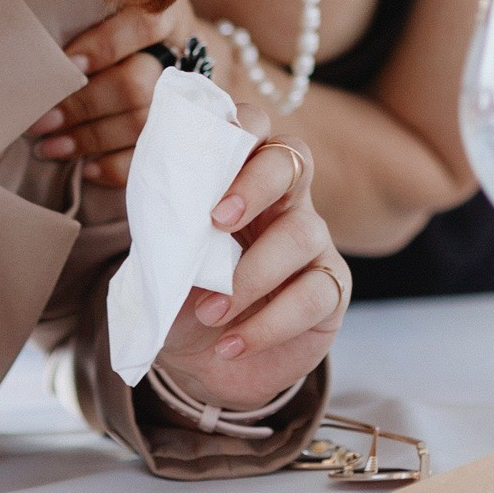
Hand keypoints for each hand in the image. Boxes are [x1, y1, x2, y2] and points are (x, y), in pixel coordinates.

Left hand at [31, 0, 201, 185]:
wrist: (186, 61)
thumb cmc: (131, 30)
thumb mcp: (119, 11)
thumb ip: (89, 21)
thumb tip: (40, 51)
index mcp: (168, 16)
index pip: (145, 26)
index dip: (107, 45)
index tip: (68, 63)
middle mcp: (181, 58)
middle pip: (135, 85)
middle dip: (82, 105)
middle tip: (40, 121)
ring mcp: (185, 100)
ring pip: (140, 124)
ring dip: (89, 139)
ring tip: (49, 148)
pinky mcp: (181, 137)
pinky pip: (150, 158)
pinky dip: (115, 166)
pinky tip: (85, 168)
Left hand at [151, 134, 348, 410]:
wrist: (199, 364)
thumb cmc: (182, 298)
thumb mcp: (163, 261)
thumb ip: (165, 228)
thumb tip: (162, 211)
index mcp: (240, 180)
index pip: (255, 129)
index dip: (242, 128)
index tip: (213, 153)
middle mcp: (284, 202)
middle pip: (293, 160)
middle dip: (256, 184)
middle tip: (216, 221)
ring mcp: (313, 245)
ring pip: (301, 234)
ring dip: (250, 275)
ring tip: (209, 311)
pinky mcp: (330, 293)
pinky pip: (313, 296)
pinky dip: (267, 324)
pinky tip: (231, 344)